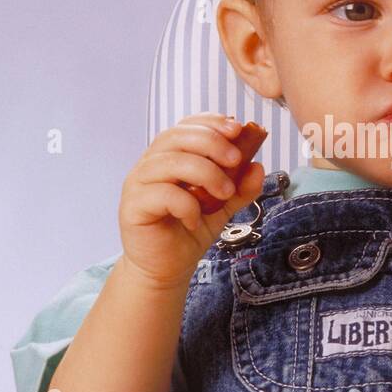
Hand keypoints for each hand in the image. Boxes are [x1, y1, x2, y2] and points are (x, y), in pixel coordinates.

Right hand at [116, 113, 267, 289]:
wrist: (166, 269)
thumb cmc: (189, 232)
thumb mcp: (223, 207)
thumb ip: (240, 188)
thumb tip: (258, 167)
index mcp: (169, 156)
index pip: (186, 125)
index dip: (211, 122)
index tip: (238, 129)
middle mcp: (150, 164)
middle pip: (177, 137)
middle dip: (212, 143)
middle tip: (236, 160)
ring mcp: (138, 183)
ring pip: (171, 162)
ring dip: (205, 173)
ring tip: (225, 193)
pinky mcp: (133, 206)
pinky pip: (162, 194)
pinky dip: (186, 204)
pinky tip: (195, 219)